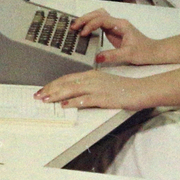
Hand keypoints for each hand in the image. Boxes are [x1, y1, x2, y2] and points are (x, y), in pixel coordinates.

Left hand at [36, 68, 154, 110]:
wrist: (141, 89)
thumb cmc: (124, 88)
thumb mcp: (104, 83)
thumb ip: (89, 87)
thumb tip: (74, 95)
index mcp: (91, 75)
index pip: (67, 78)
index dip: (53, 84)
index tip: (43, 89)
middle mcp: (92, 79)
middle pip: (66, 83)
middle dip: (50, 89)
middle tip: (38, 95)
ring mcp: (97, 88)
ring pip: (72, 90)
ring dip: (57, 95)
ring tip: (46, 99)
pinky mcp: (103, 97)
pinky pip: (85, 100)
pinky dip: (73, 102)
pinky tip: (65, 105)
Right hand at [66, 9, 156, 66]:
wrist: (154, 52)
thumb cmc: (145, 51)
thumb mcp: (128, 55)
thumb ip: (112, 56)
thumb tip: (97, 57)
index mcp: (121, 25)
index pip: (102, 20)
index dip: (91, 25)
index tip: (84, 33)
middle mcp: (118, 23)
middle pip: (98, 14)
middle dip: (85, 18)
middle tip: (74, 26)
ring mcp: (115, 27)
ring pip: (99, 17)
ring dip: (87, 20)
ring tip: (76, 27)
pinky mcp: (114, 32)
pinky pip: (100, 25)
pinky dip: (91, 25)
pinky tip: (85, 31)